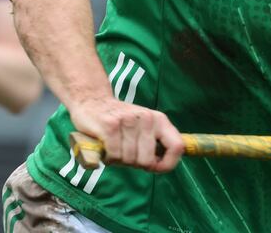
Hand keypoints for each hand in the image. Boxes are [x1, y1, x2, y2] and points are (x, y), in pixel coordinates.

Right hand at [69, 96, 183, 172]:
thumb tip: (163, 166)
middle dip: (134, 164)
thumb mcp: (144, 127)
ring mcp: (129, 120)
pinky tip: (105, 148)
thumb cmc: (121, 122)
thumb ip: (155, 143)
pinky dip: (108, 158)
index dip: (167, 164)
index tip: (153, 168)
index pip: (177, 147)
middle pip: (147, 161)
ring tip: (114, 147)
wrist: (93, 101)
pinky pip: (114, 155)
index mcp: (160, 120)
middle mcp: (148, 118)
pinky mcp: (110, 125)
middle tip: (125, 154)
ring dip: (118, 160)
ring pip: (129, 160)